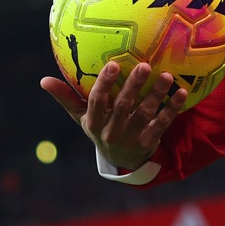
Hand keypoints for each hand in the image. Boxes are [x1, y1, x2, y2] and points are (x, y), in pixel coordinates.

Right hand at [41, 60, 187, 169]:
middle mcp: (111, 132)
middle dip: (133, 86)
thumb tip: (43, 80)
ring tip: (166, 76)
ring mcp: (131, 138)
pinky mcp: (149, 143)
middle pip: (123, 106)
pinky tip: (181, 92)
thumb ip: (65, 97)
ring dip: (156, 95)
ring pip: (145, 115)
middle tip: (144, 65)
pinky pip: (163, 124)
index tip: (112, 64)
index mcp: (93, 123)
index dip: (104, 84)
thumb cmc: (99, 128)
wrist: (121, 161)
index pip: (96, 102)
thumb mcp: (81, 117)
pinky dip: (172, 108)